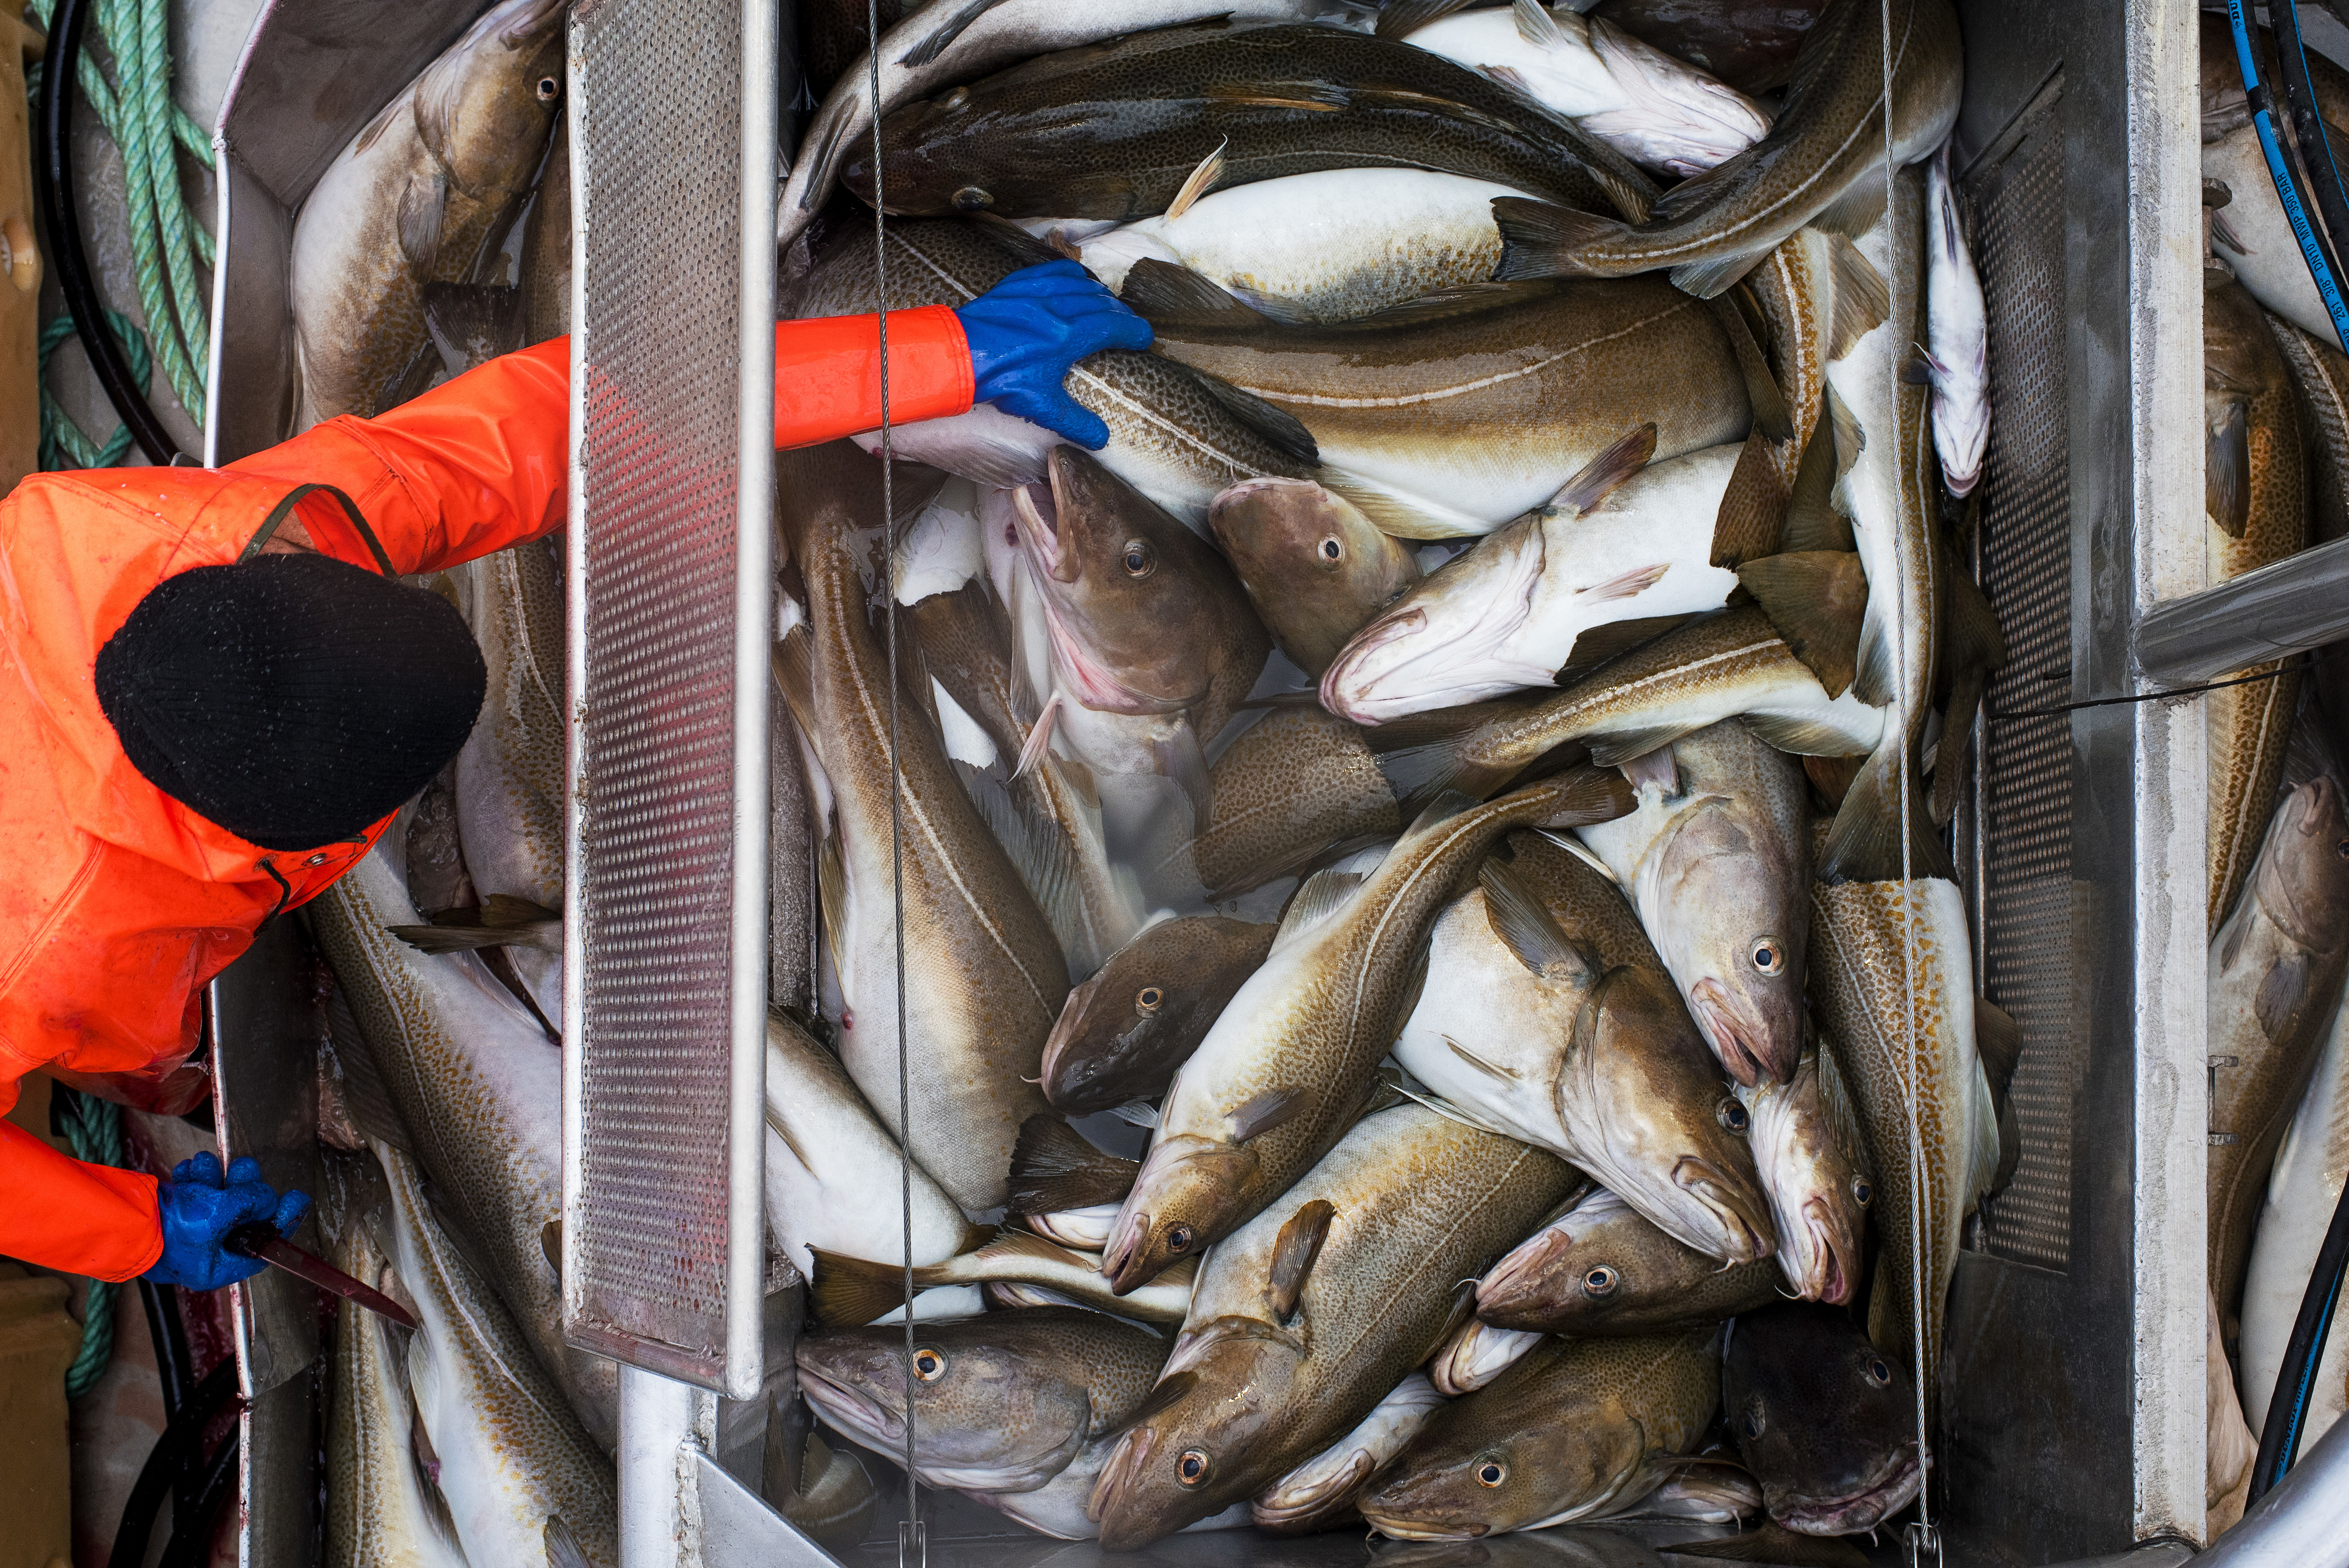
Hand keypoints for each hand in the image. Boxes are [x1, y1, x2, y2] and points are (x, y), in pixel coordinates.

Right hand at [145, 1151, 311, 1290]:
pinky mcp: (172, 1213)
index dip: (282, 1221)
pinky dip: (194, 1179)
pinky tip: (187, 1173)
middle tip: (243, 1169)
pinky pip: (194, 1193)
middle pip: (241, 1218)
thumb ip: (250, 1204)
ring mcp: (187, 1232)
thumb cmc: (165, 1226)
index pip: (262, 1247)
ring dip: (215, 1177)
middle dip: (243, 1188)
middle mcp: (203, 1253)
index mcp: (216, 1268)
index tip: (297, 1199)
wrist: (118, 1217)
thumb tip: (265, 1199)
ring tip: (204, 1168)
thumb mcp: (219, 1213)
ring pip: (217, 1199)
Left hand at [955, 261, 1153, 448]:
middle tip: (1126, 324)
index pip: (1113, 325)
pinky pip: (1053, 270)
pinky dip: (1071, 274)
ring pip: (1079, 283)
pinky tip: (1075, 280)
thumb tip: (1100, 438)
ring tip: (1105, 304)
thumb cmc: (1000, 380)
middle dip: (1119, 313)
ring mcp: (1036, 291)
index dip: (1134, 330)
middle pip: (1100, 301)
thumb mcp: (1041, 406)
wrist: (957, 358)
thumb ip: (1075, 422)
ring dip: (1098, 293)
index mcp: (1068, 335)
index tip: (1145, 336)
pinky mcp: (1017, 284)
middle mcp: (1057, 307)